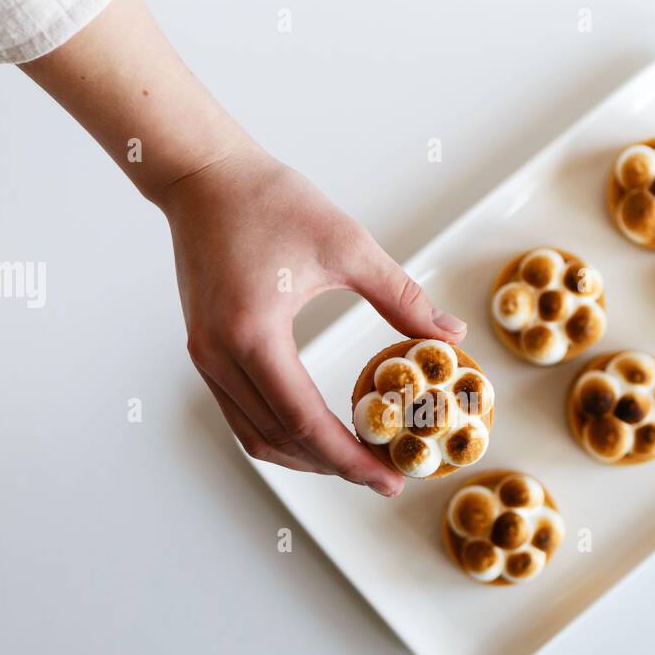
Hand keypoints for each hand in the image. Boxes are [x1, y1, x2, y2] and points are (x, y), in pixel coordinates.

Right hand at [159, 147, 466, 494]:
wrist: (203, 176)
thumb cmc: (270, 199)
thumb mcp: (346, 243)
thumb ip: (401, 296)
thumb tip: (451, 335)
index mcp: (253, 333)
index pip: (306, 421)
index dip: (351, 459)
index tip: (389, 478)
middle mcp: (220, 356)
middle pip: (280, 439)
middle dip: (334, 466)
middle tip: (383, 474)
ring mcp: (206, 357)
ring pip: (255, 435)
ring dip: (304, 457)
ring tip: (353, 461)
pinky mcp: (204, 351)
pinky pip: (241, 413)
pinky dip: (279, 434)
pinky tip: (315, 432)